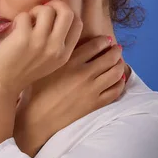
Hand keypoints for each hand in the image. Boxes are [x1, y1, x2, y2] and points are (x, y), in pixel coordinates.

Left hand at [0, 0, 83, 96]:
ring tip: (27, 21)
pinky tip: (15, 30)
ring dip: (35, 11)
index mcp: (64, 54)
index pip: (78, 24)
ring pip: (46, 10)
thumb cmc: (23, 71)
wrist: (2, 84)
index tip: (54, 15)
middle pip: (67, 13)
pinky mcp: (24, 37)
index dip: (66, 13)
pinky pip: (25, 15)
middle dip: (55, 4)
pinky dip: (19, 19)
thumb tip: (55, 14)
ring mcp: (40, 41)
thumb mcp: (49, 61)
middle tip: (42, 10)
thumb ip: (56, 42)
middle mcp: (56, 47)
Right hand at [13, 33, 126, 155]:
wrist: (39, 118)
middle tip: (117, 48)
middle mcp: (83, 74)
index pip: (95, 45)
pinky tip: (119, 80)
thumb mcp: (46, 67)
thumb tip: (73, 44)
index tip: (107, 39)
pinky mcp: (95, 104)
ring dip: (120, 65)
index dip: (104, 40)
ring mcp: (91, 90)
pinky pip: (115, 91)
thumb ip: (60, 54)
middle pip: (109, 57)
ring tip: (119, 62)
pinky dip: (120, 83)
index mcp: (70, 62)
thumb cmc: (37, 91)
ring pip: (115, 73)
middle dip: (116, 51)